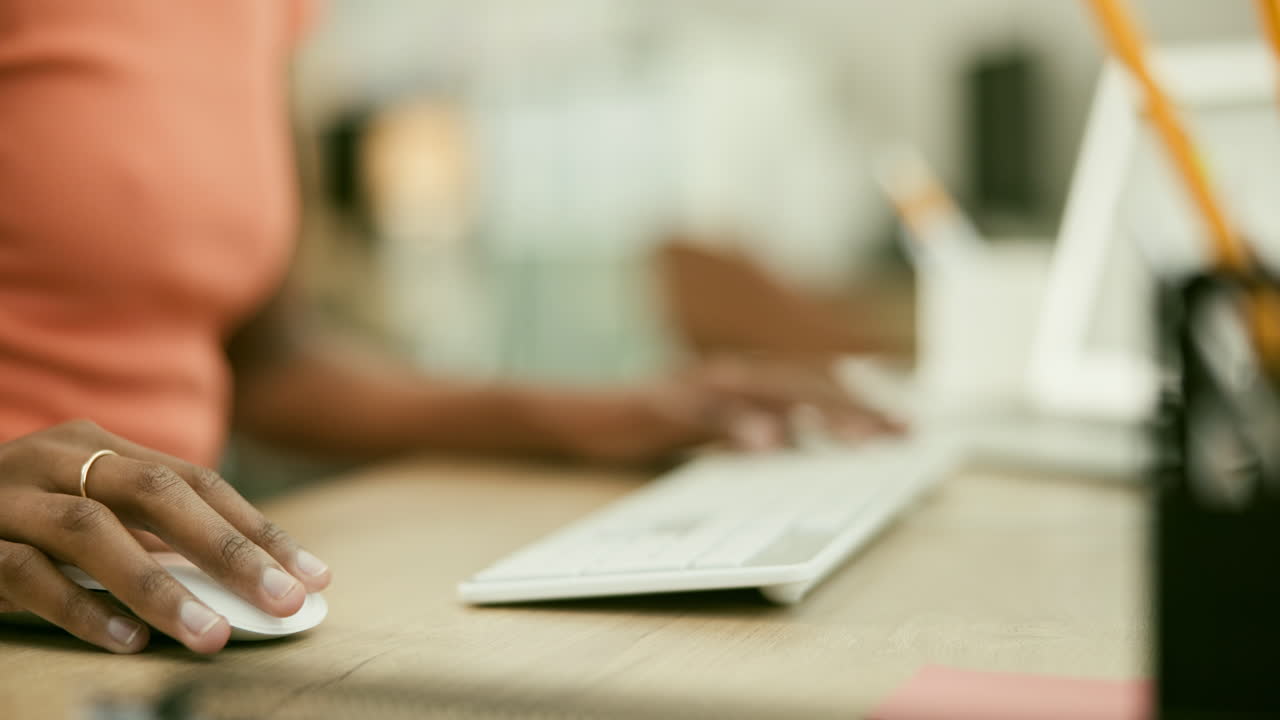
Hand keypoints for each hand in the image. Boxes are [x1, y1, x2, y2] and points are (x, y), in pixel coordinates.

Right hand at [0, 420, 330, 653]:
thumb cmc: (23, 516)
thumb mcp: (89, 508)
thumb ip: (152, 533)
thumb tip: (246, 584)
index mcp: (101, 445)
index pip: (198, 482)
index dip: (260, 529)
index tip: (314, 577)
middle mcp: (58, 460)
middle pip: (156, 494)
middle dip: (229, 550)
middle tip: (284, 601)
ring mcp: (9, 497)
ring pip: (91, 532)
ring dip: (159, 586)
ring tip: (211, 635)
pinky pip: (23, 574)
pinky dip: (78, 608)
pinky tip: (124, 641)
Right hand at [530, 356, 902, 463]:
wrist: (583, 416)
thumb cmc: (650, 424)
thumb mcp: (711, 431)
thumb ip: (753, 430)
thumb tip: (799, 444)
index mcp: (742, 381)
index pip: (811, 389)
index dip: (859, 405)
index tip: (903, 427)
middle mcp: (728, 374)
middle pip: (803, 387)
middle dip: (855, 410)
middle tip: (899, 434)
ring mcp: (698, 386)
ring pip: (768, 394)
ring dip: (818, 414)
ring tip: (859, 439)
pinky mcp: (665, 404)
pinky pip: (707, 415)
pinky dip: (740, 425)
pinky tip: (770, 443)